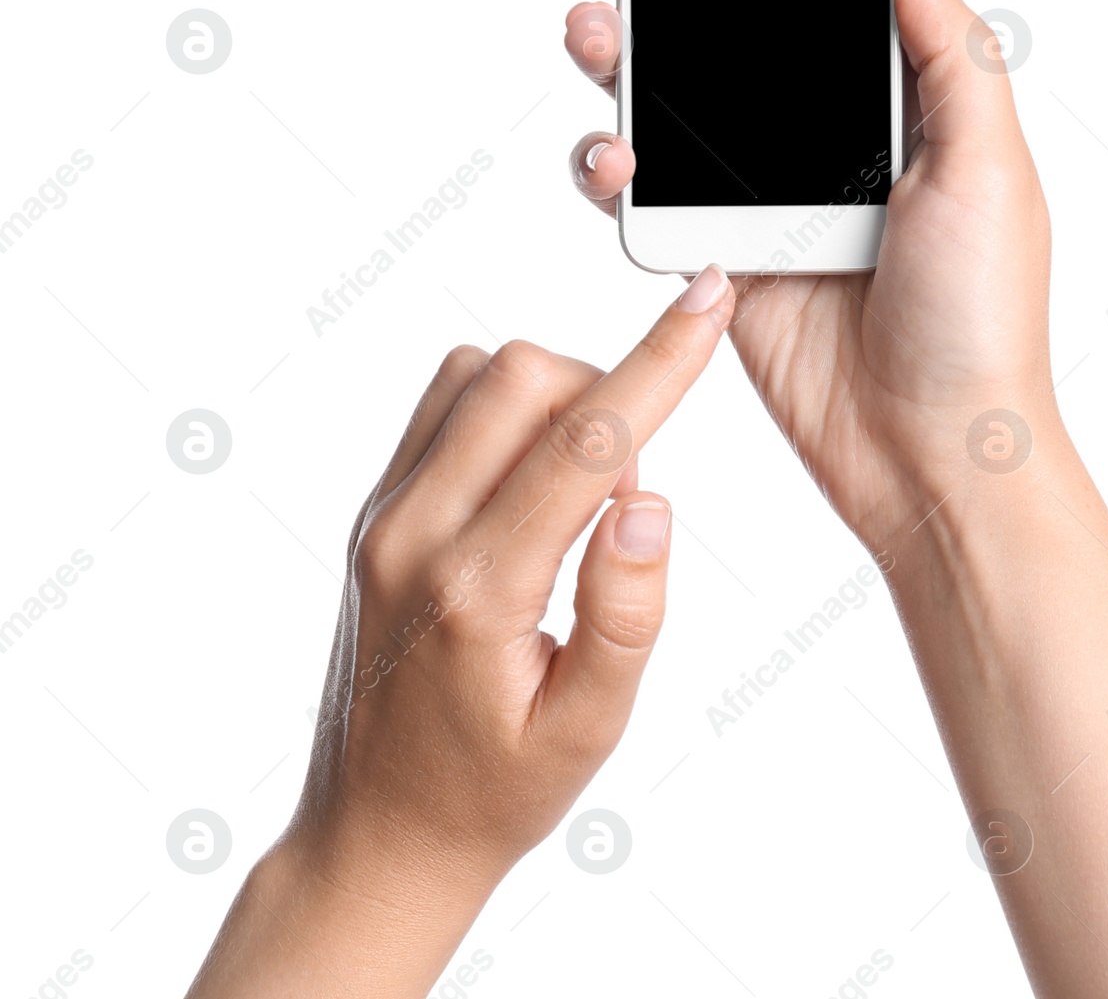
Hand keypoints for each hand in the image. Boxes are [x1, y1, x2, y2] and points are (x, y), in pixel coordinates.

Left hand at [186, 270, 734, 997]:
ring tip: (577, 489)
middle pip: (523, 377)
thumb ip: (628, 610)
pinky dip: (505, 410)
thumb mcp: (589, 729)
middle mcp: (413, 534)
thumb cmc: (494, 790)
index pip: (587, 442)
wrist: (378, 832)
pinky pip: (444, 403)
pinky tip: (530, 483)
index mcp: (477, 590)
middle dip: (605, 391)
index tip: (708, 302)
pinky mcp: (373, 510)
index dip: (662, 361)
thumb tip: (650, 498)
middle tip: (625, 485)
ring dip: (553, 399)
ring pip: (478, 373)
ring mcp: (382, 516)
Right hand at [554, 0, 1059, 550]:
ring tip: (591, 35)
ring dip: (616, 63)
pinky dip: (612, 167)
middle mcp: (820, 141)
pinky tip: (611, 156)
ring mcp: (763, 197)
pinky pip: (647, 195)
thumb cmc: (982, 318)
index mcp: (892, 106)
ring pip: (668, 107)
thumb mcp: (990, 167)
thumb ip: (950, 54)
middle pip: (718, 39)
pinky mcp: (718, 257)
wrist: (931, 453)